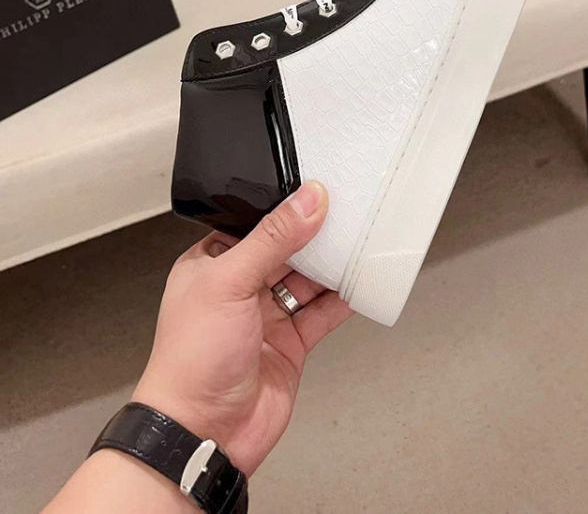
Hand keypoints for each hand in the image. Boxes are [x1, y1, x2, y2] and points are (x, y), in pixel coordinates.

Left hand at [133, 182, 352, 476]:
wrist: (203, 432)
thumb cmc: (191, 360)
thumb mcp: (229, 282)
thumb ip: (273, 239)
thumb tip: (307, 201)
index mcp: (213, 264)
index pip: (255, 224)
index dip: (285, 208)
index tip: (319, 191)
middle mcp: (239, 288)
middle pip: (286, 250)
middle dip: (315, 235)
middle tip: (347, 212)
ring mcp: (266, 317)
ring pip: (307, 281)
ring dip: (331, 266)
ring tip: (358, 243)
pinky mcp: (290, 344)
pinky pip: (321, 315)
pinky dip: (341, 302)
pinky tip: (357, 285)